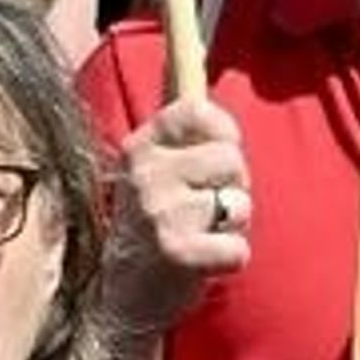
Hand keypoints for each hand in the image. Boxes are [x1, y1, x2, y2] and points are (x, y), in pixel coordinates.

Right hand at [107, 89, 259, 296]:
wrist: (119, 299)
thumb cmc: (152, 229)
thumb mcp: (153, 174)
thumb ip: (182, 138)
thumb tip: (196, 60)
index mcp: (140, 147)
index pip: (197, 109)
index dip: (223, 131)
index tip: (219, 153)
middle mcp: (145, 174)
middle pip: (232, 158)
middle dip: (234, 187)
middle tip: (205, 210)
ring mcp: (159, 212)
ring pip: (239, 204)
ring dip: (232, 226)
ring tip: (202, 236)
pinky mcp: (176, 252)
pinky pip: (238, 248)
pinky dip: (231, 260)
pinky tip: (205, 264)